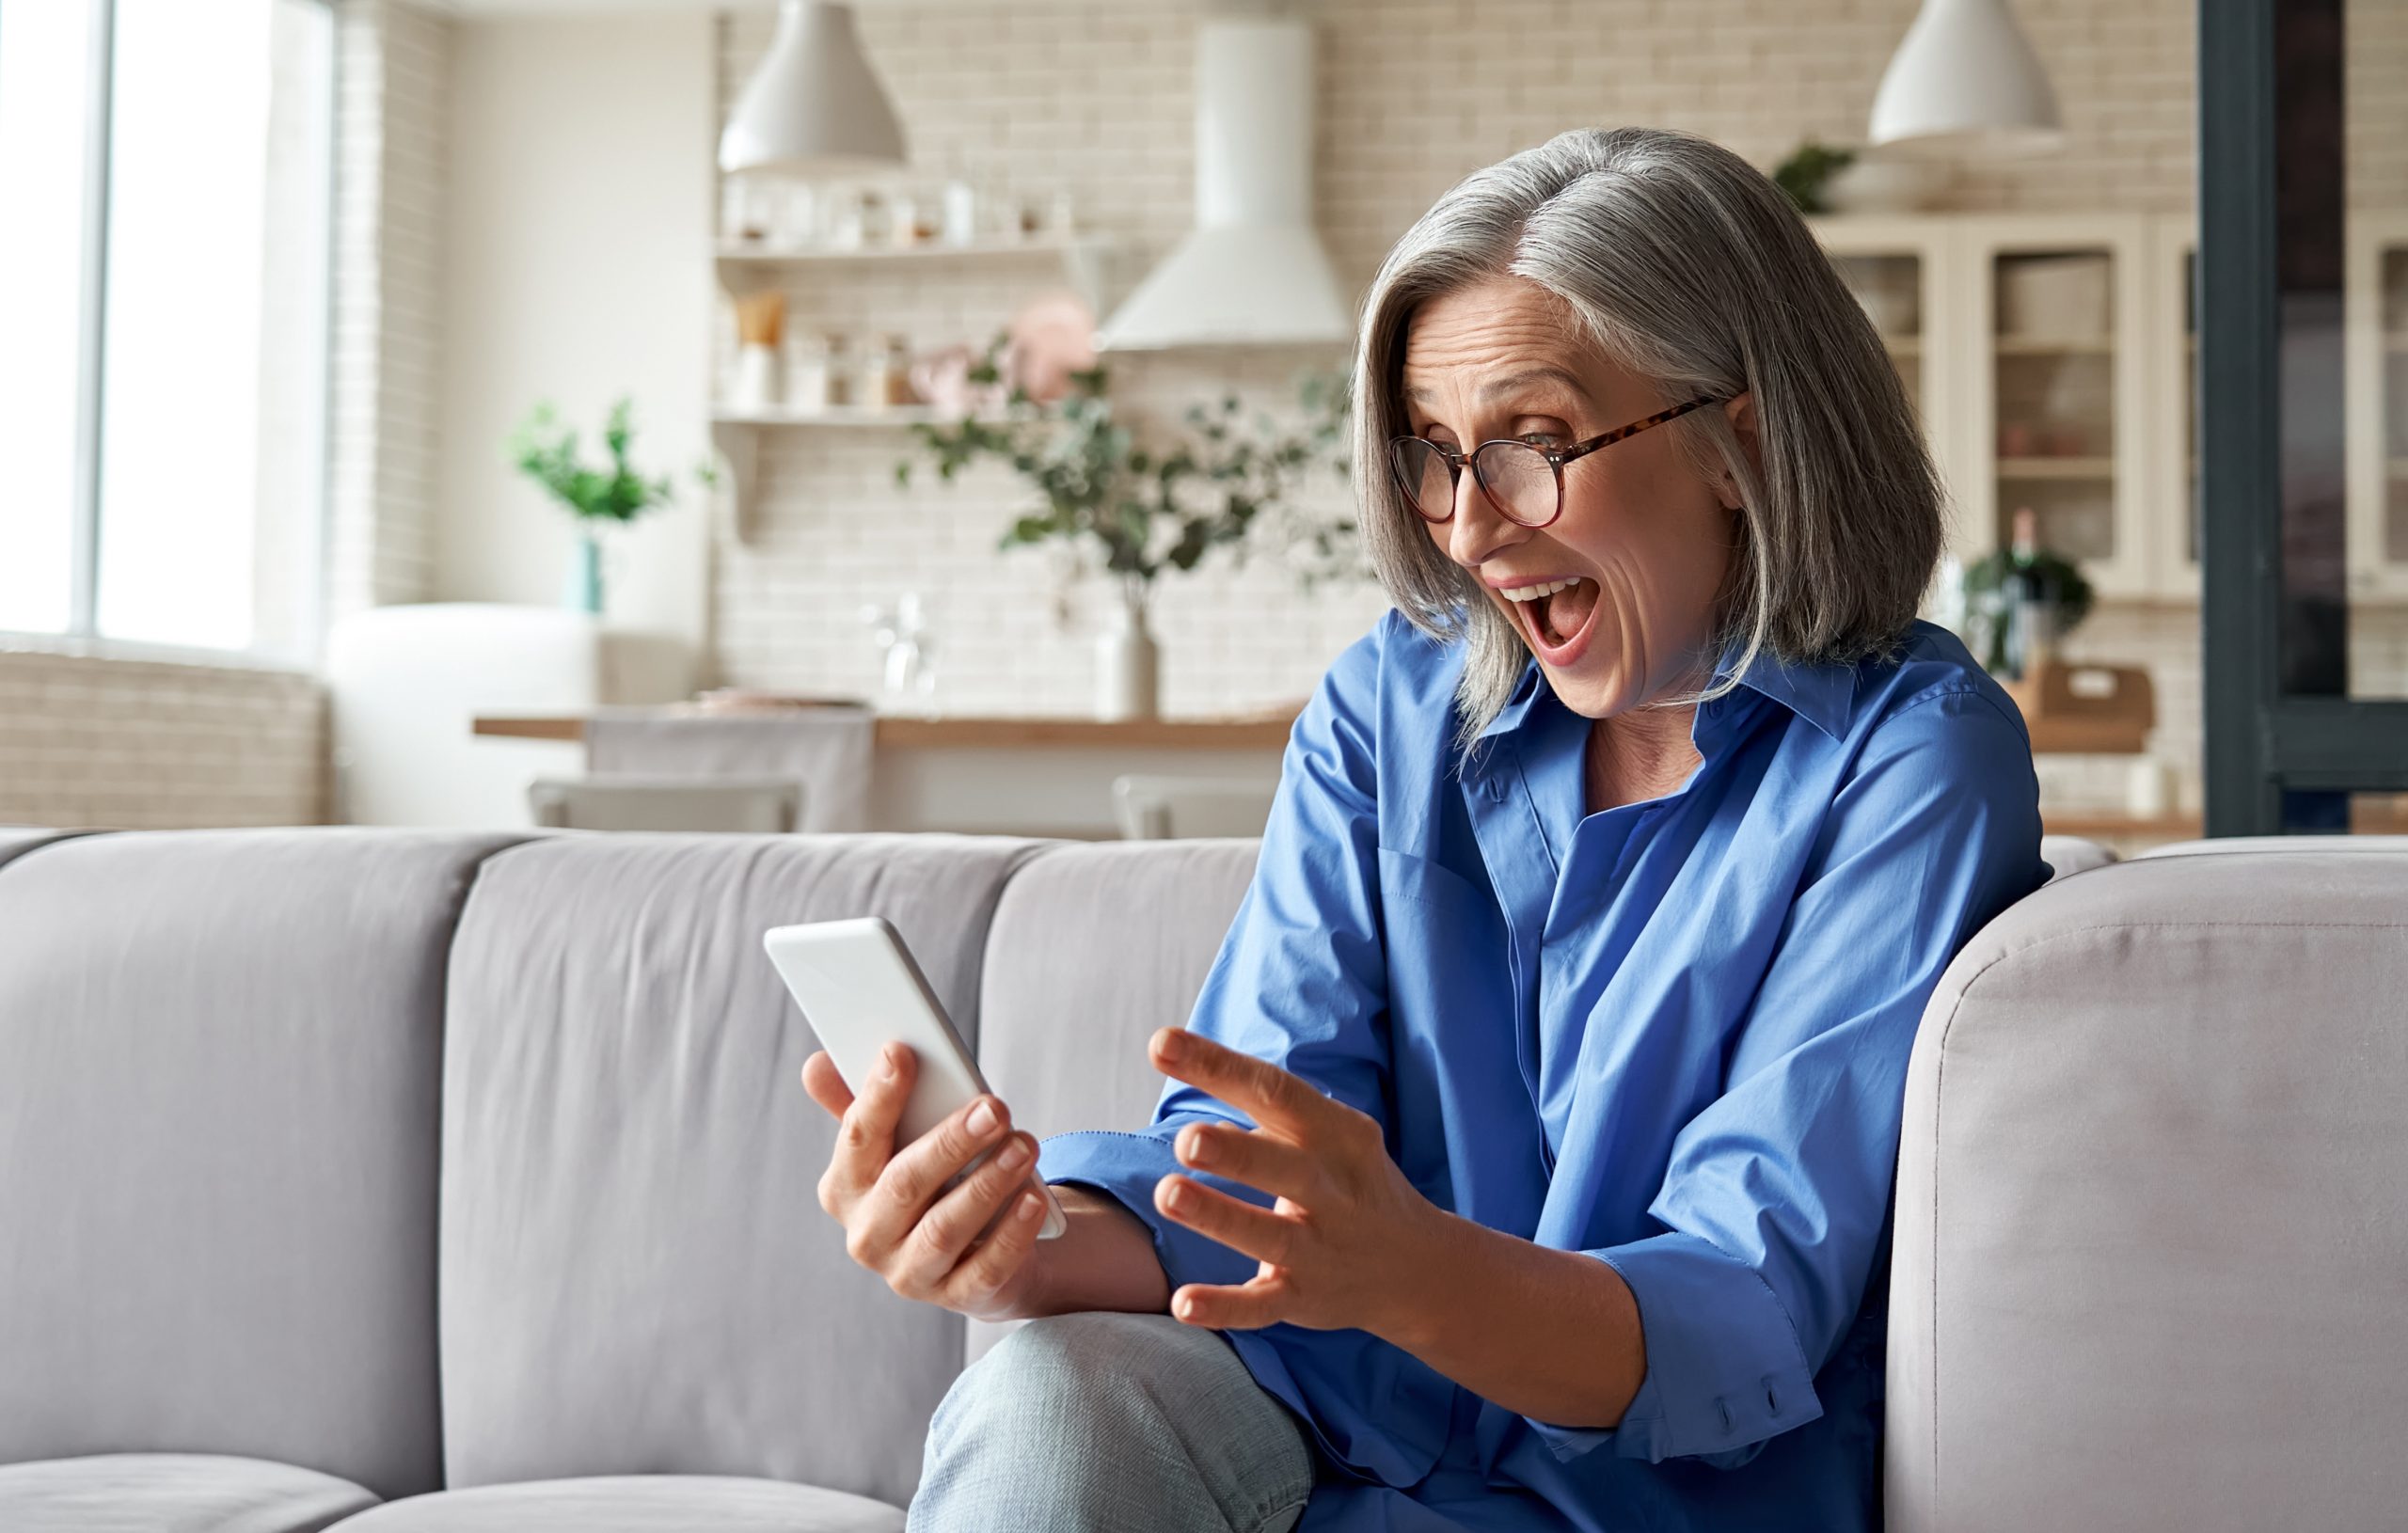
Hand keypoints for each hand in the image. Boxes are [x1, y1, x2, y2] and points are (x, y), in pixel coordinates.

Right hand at [801, 1042, 1050, 1322]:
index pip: (856, 1137)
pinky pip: (985, 1267)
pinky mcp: (956, 1296)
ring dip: (988, 1183)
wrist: (972, 1253)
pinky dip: (1011, 1233)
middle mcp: (868, 1235)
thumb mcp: (897, 1143)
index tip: (901, 1052)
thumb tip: (817, 1063)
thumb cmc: (931, 1181)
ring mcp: (909, 1272)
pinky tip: (1032, 1198)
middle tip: (994, 1108)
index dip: (878, 1095)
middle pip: (906, 1183)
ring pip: (945, 1228)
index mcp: (844, 1187)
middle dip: (951, 1142)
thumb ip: (862, 1104)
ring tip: (1024, 1145)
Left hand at [1147, 1027, 1440, 1335]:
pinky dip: (1224, 1305)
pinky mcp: (1304, 1298)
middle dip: (1234, 1153)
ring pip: (1269, 1234)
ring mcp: (1319, 1247)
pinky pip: (1262, 1305)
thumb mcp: (1325, 1132)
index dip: (1218, 1066)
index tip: (1161, 1044)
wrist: (1418, 1267)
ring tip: (1168, 1194)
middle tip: (1186, 1139)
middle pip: (1283, 1166)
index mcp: (1335, 1134)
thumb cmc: (1347, 1179)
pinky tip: (1182, 1303)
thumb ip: (1261, 1104)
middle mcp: (1332, 1189)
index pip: (1276, 1091)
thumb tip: (1175, 1057)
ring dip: (1219, 1216)